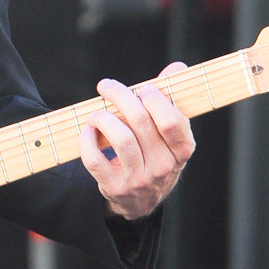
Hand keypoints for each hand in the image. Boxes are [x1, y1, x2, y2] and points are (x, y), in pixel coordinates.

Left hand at [79, 64, 195, 220]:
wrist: (141, 201)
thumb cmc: (155, 156)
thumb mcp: (169, 135)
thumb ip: (171, 100)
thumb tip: (177, 67)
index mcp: (181, 151)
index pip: (172, 121)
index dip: (156, 99)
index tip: (142, 88)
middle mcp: (163, 167)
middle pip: (141, 122)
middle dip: (121, 97)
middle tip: (107, 87)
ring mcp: (139, 179)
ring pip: (121, 139)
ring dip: (103, 118)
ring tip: (97, 113)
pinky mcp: (114, 186)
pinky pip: (95, 159)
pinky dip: (87, 140)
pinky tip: (88, 130)